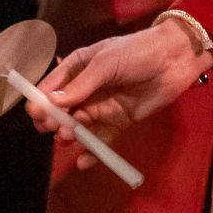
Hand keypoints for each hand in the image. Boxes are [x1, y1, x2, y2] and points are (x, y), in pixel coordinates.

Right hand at [32, 21, 212, 136]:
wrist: (175, 59)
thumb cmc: (137, 51)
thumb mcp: (106, 63)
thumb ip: (81, 84)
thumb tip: (52, 102)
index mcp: (76, 68)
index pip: (50, 88)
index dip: (41, 102)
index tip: (37, 115)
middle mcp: (84, 90)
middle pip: (60, 112)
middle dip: (55, 122)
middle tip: (58, 128)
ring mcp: (100, 108)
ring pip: (78, 128)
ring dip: (70, 136)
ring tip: (70, 139)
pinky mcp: (117, 123)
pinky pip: (100, 141)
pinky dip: (91, 152)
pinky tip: (83, 161)